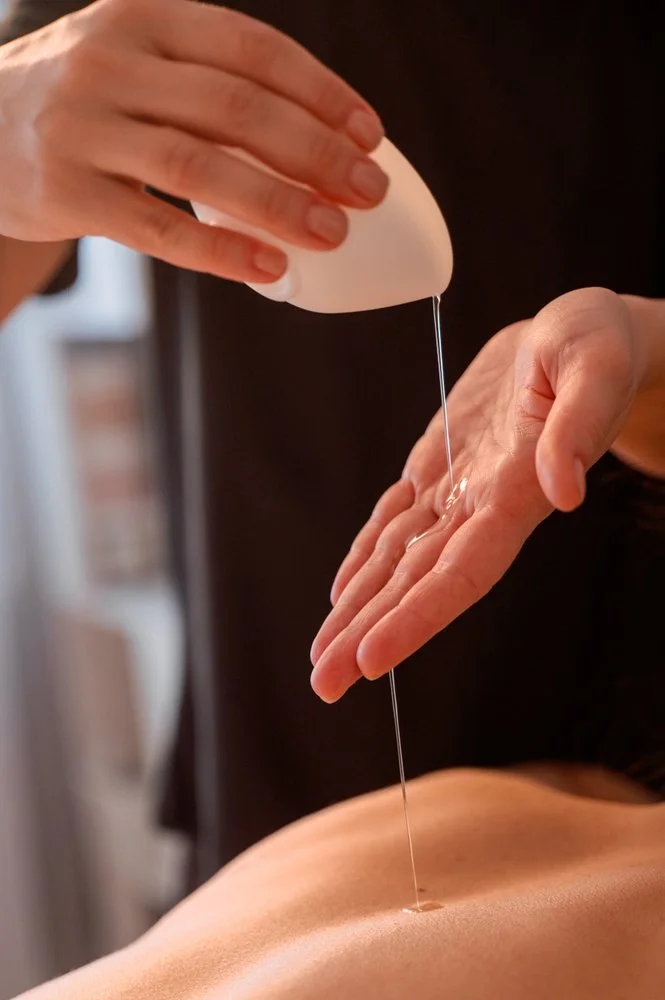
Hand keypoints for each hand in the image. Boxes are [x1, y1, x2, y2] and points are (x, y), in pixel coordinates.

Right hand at [0, 0, 386, 280]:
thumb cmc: (88, 102)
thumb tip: (322, 143)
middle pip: (236, 106)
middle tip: (368, 191)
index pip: (252, 49)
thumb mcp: (137, 59)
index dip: (320, 92)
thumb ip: (209, 82)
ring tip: (332, 233)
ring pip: (199, 166)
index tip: (370, 135)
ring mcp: (83, 126)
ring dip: (277, 203)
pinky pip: (157, 228)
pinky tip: (269, 268)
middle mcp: (111, 61)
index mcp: (145, 18)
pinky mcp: (66, 191)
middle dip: (315, 152)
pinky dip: (219, 250)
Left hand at [310, 287, 657, 702]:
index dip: (417, 617)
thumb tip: (564, 490)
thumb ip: (577, 428)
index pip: (462, 572)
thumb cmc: (598, 346)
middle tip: (324, 684)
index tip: (372, 659)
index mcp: (517, 492)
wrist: (578, 334)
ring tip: (323, 656)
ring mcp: (457, 488)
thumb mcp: (595, 371)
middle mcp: (482, 504)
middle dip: (369, 633)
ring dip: (358, 607)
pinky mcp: (438, 464)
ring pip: (397, 558)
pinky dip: (364, 555)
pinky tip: (344, 590)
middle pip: (417, 582)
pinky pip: (394, 519)